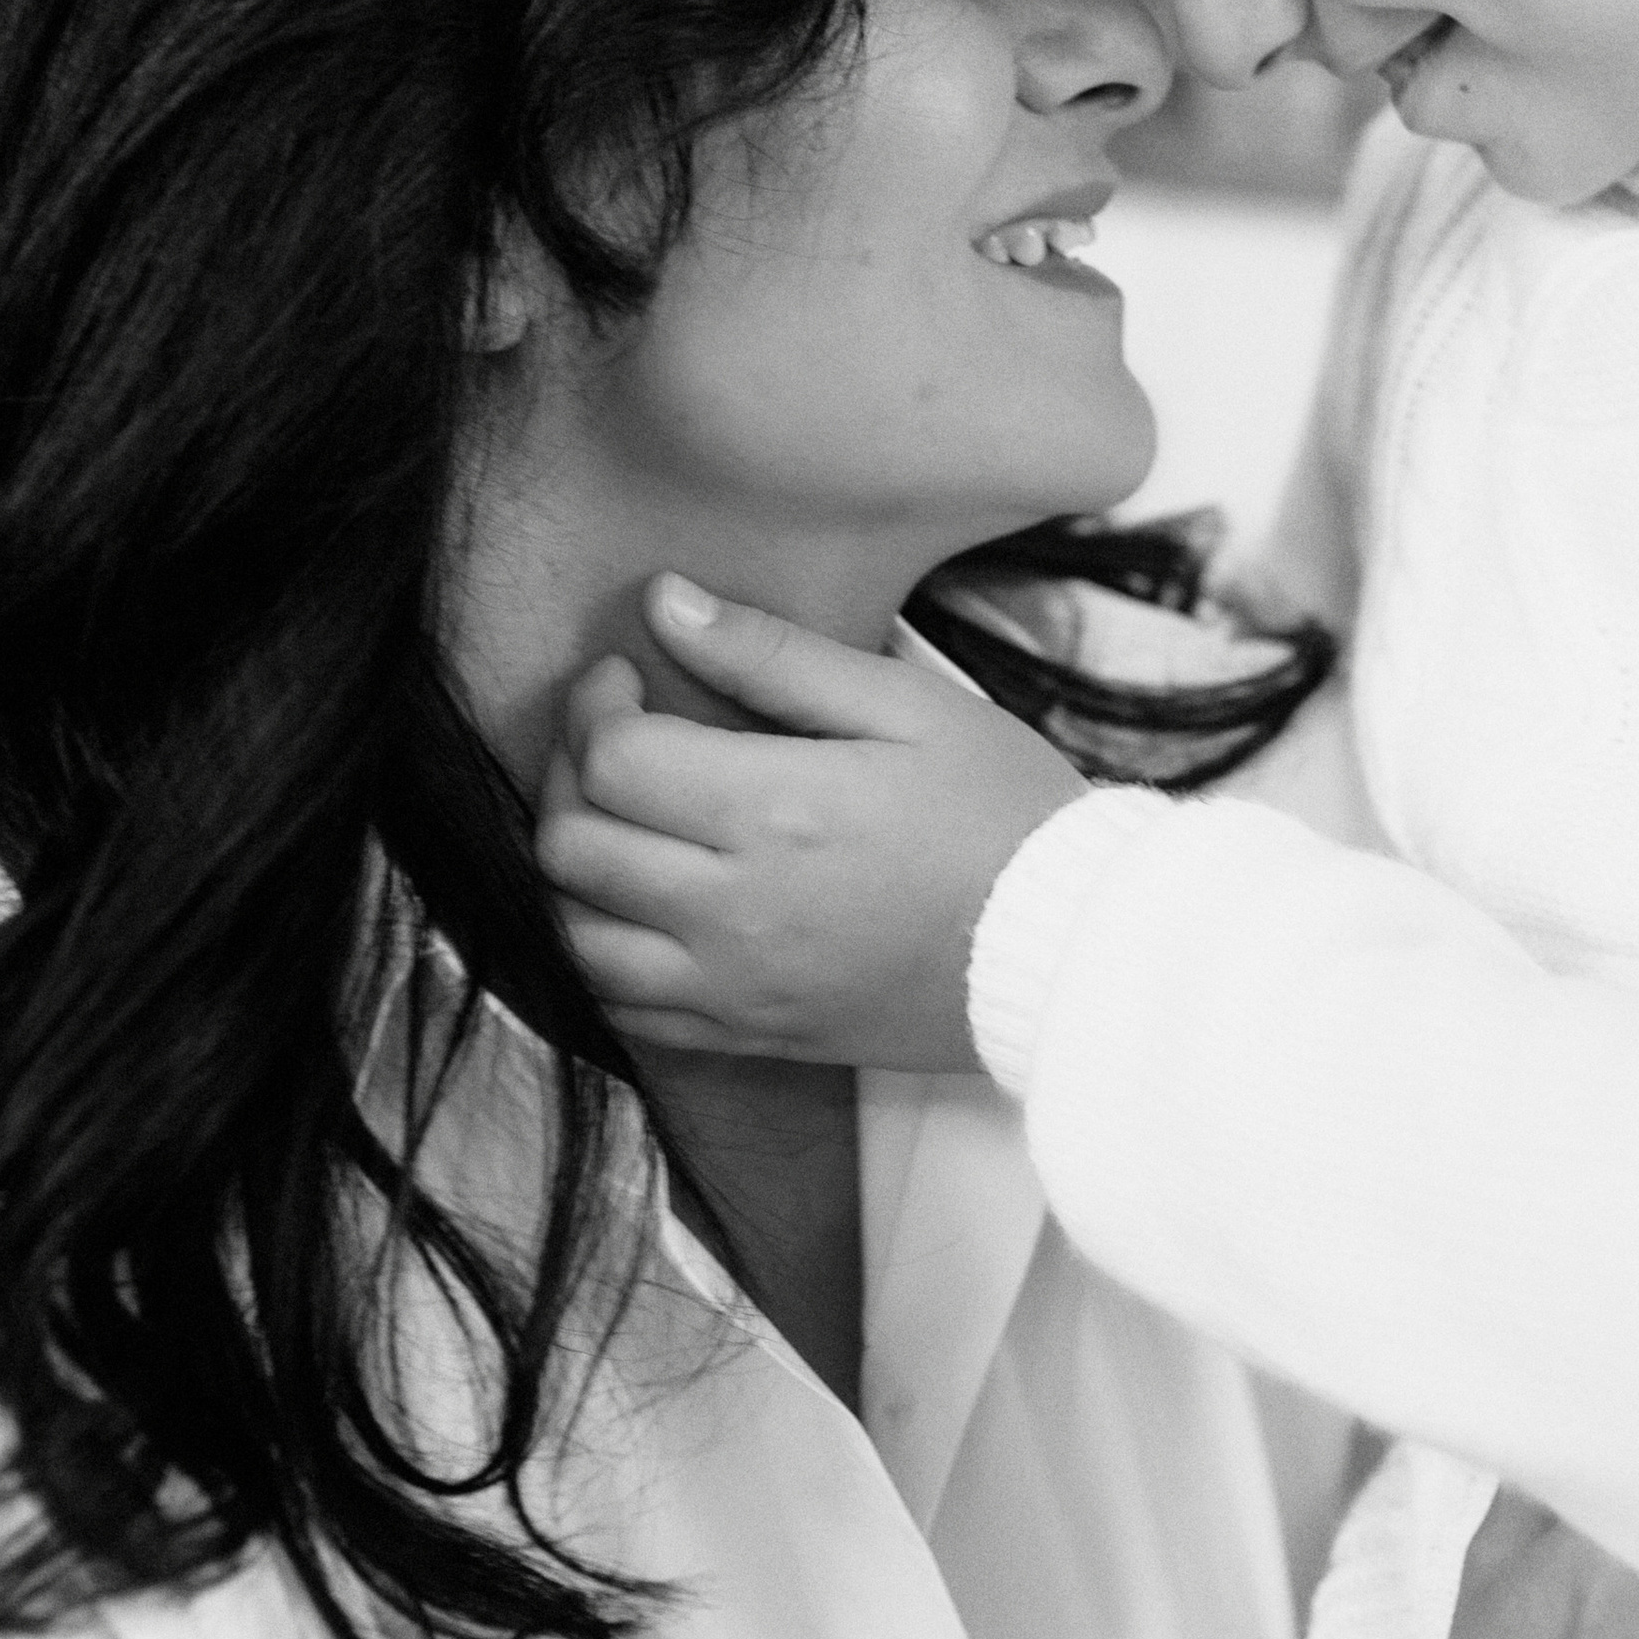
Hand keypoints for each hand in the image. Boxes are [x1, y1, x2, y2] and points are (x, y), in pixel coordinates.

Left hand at [535, 577, 1085, 1075]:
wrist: (1070, 951)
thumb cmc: (1001, 812)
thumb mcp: (904, 704)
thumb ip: (774, 654)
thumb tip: (665, 603)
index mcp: (775, 810)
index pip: (610, 760)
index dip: (595, 704)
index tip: (627, 678)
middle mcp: (736, 910)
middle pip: (573, 845)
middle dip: (568, 772)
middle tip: (615, 735)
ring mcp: (737, 984)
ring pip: (577, 934)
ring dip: (573, 869)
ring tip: (619, 819)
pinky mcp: (752, 1035)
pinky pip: (623, 1007)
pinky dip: (601, 953)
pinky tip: (636, 905)